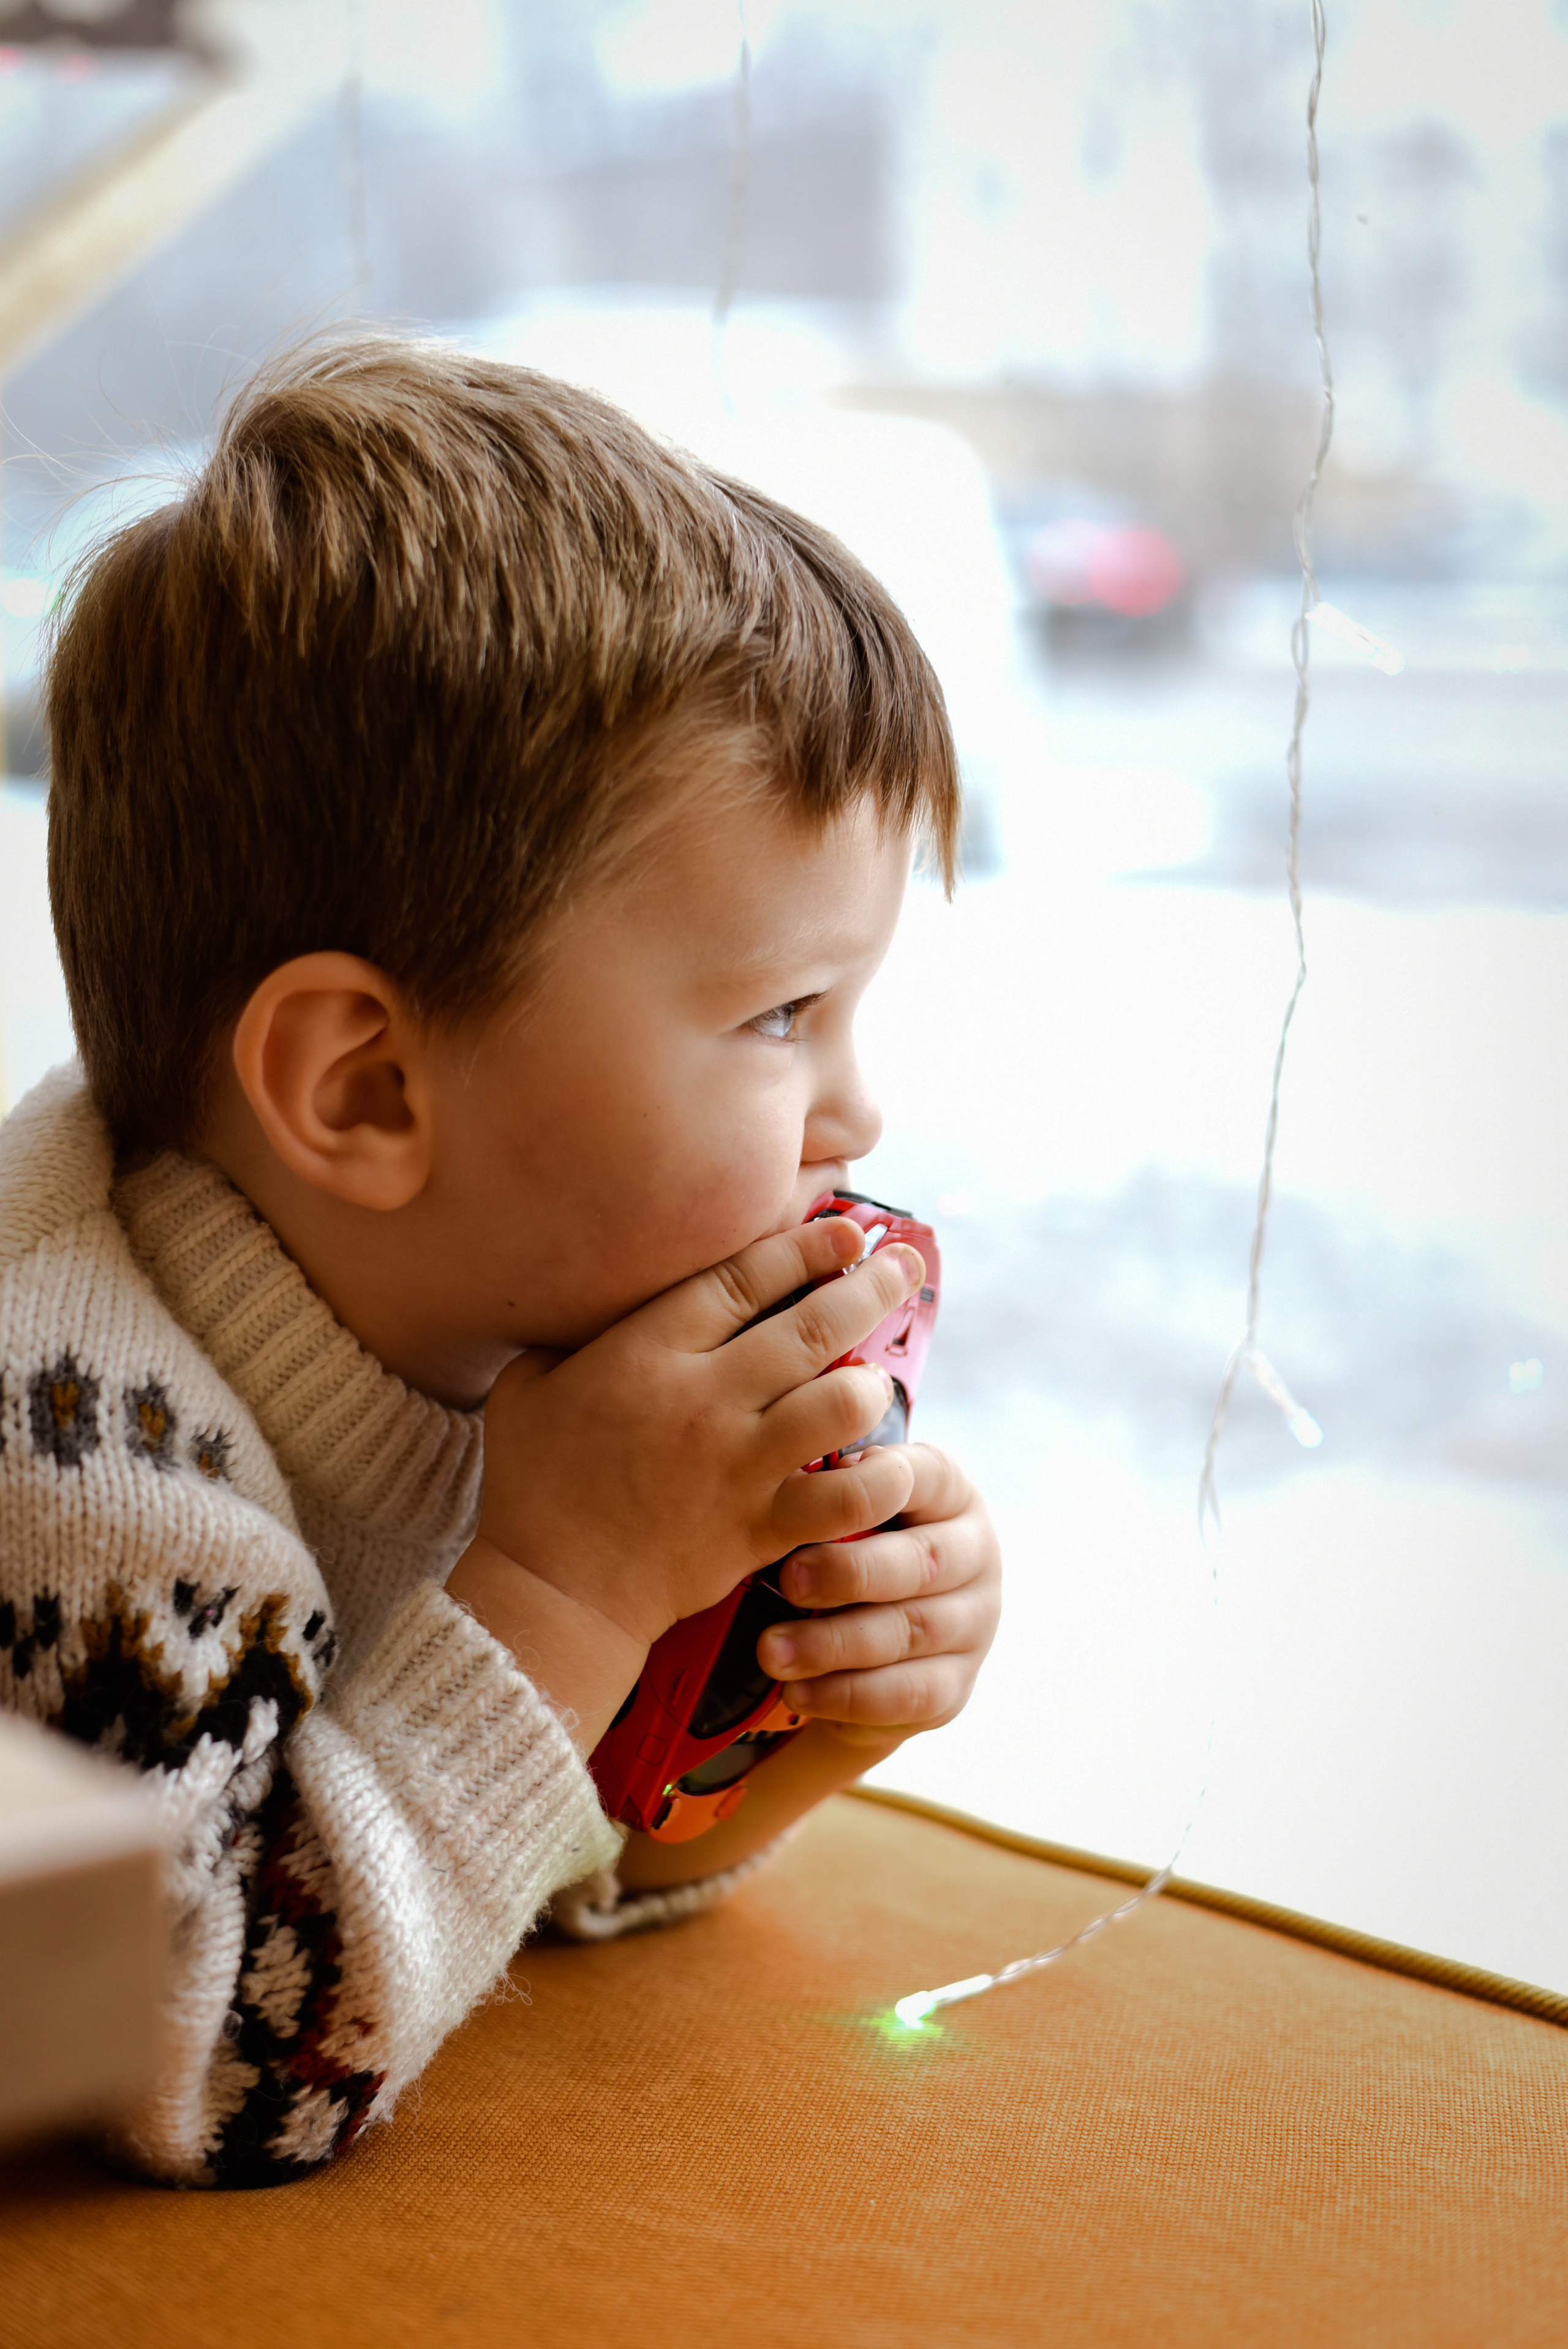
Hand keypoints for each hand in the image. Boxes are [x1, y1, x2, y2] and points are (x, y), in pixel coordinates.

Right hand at [455, 1219, 925, 1674]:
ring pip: (841, 1402)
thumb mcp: (526, 1386)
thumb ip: (570, 1335)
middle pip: (813, 1326)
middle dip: (871, 1286)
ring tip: (880, 1375)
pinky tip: (887, 1463)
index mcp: (646, 1354)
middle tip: (905, 1265)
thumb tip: (597, 1297)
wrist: (552, 1592)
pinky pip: (845, 1496)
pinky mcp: (762, 1527)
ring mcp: (740, 1465)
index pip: (745, 1279)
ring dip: (873, 1381)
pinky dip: (877, 1478)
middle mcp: (705, 1400)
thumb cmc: (533, 1486)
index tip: (848, 1230)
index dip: (806, 1247)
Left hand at [753, 1447, 999, 1746]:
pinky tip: (798, 1691)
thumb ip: (829, 1494)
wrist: (865, 1641)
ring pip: (912, 1631)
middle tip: (789, 1581)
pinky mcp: (957, 1685)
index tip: (815, 1500)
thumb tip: (789, 1481)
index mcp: (949, 1493)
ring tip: (772, 1650)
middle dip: (849, 1573)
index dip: (877, 1485)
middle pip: (922, 1561)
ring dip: (834, 1643)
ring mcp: (975, 1622)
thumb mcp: (843, 1512)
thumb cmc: (845, 1550)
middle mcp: (976, 1553)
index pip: (927, 1476)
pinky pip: (907, 1693)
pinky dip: (846, 1695)